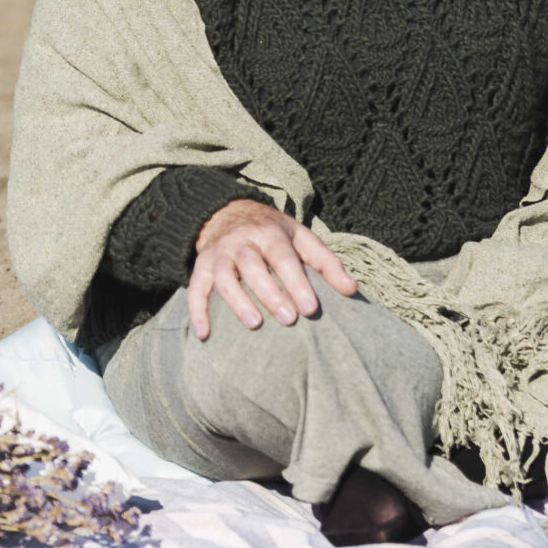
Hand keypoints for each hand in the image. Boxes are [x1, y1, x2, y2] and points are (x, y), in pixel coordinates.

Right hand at [186, 198, 359, 339]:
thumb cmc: (273, 233)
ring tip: (254, 324)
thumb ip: (326, 263)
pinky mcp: (201, 266)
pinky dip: (197, 311)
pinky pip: (195, 288)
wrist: (229, 212)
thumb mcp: (301, 238)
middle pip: (253, 266)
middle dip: (270, 293)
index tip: (311, 309)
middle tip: (289, 320)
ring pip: (224, 276)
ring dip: (237, 300)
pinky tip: (205, 335)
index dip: (297, 283)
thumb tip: (352, 290)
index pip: (284, 258)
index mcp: (270, 234)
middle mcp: (242, 242)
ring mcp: (219, 254)